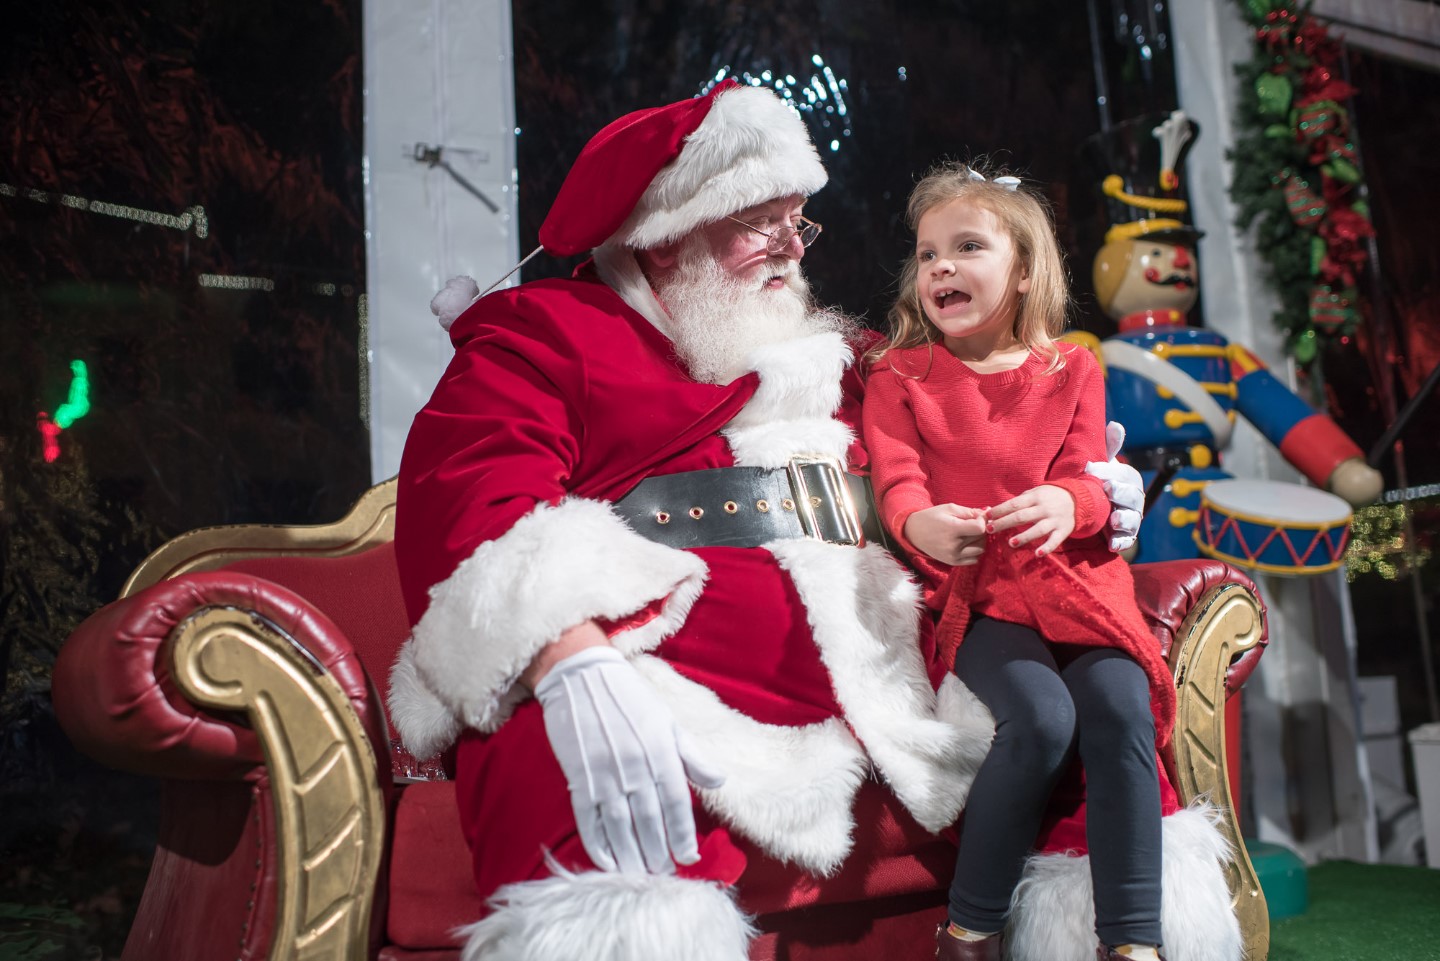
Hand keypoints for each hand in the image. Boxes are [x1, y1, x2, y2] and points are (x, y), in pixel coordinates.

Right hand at [534, 646, 724, 873]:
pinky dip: (599, 845)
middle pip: (649, 822)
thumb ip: (692, 755)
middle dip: (658, 853)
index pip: (676, 804)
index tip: (688, 856)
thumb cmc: (629, 697)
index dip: (682, 834)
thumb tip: (720, 781)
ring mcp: (604, 776)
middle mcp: (634, 768)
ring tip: (641, 876)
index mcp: (660, 752)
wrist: (581, 675)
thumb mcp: (667, 721)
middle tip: (664, 875)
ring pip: (620, 828)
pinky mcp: (578, 779)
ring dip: (631, 856)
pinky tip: (609, 862)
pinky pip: (589, 821)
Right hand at [903, 504, 987, 565]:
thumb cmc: (931, 517)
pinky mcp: (952, 562)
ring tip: (969, 534)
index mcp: (952, 529)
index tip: (977, 517)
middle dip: (981, 529)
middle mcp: (953, 546)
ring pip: (980, 550)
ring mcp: (953, 556)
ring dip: (979, 541)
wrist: (913, 532)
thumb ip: (970, 511)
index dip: (982, 521)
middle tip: (972, 524)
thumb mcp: (949, 508)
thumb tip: (988, 513)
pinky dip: (974, 551)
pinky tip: (966, 544)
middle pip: (981, 538)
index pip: (980, 528)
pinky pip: (974, 559)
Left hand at [987, 484, 1076, 556]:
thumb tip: (996, 510)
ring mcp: (1054, 520)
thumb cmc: (1049, 497)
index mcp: (1035, 497)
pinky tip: (1038, 554)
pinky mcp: (1063, 531)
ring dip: (1024, 536)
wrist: (1077, 499)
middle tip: (990, 529)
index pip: (1015, 504)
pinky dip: (1047, 548)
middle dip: (1005, 523)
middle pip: (1022, 516)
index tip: (987, 516)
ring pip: (1038, 529)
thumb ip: (1020, 500)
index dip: (1000, 510)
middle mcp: (1044, 508)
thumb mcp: (1036, 493)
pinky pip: (1055, 541)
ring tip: (1011, 543)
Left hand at [1085, 421, 1143, 552]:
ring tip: (1114, 519)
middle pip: (1133, 496)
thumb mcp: (1104, 465)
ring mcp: (1131, 519)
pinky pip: (1126, 541)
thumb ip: (1110, 447)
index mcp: (1129, 480)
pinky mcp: (1125, 536)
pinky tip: (1112, 545)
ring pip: (1133, 520)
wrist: (1100, 507)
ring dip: (1125, 520)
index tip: (1091, 468)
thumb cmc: (1103, 482)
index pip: (1124, 474)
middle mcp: (1134, 500)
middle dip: (1122, 493)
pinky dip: (1121, 543)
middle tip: (1108, 489)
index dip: (1109, 471)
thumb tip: (1115, 424)